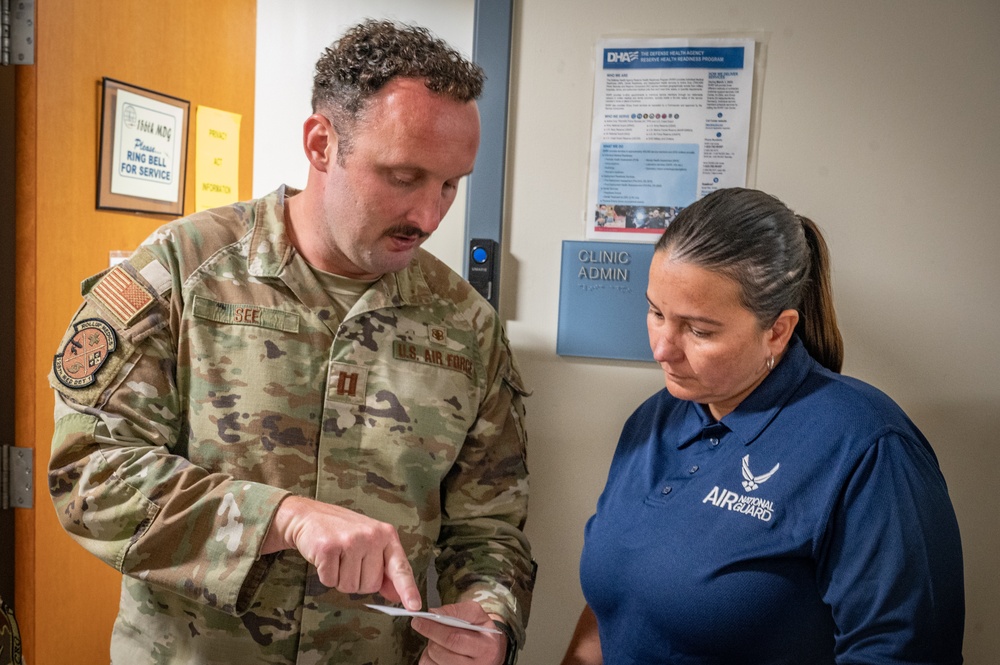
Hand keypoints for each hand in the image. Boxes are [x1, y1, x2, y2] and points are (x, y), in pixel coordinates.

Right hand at [262, 495, 420, 609]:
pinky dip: (326, 576)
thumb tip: (396, 596)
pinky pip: (331, 581)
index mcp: (386, 535)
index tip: (415, 606)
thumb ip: (384, 569)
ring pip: (350, 587)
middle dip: (357, 580)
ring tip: (337, 558)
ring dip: (340, 578)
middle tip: (348, 560)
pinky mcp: (328, 548)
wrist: (309, 516)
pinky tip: (325, 558)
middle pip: (370, 585)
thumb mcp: (369, 544)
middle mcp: (371, 536)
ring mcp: (350, 541)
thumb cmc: (342, 532)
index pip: (400, 567)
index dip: (408, 589)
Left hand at [412, 601, 506, 664]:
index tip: (418, 620)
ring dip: (429, 649)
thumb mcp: (476, 615)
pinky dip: (429, 659)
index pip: (454, 639)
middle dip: (430, 637)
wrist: (491, 651)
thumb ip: (456, 611)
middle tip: (429, 627)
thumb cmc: (481, 631)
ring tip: (439, 642)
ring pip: (433, 663)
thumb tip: (433, 613)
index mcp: (486, 647)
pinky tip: (439, 653)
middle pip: (441, 652)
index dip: (433, 629)